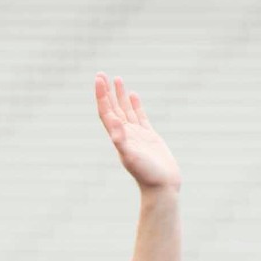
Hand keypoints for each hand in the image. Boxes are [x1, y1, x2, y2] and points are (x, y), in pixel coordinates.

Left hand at [96, 74, 180, 191]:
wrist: (162, 187)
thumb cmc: (147, 175)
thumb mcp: (131, 157)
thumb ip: (121, 141)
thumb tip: (113, 125)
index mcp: (118, 137)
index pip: (106, 112)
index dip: (101, 96)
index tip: (99, 79)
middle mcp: (125, 135)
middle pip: (113, 108)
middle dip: (107, 92)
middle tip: (102, 74)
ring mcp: (137, 135)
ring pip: (126, 111)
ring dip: (120, 96)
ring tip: (117, 79)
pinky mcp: (149, 137)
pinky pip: (140, 117)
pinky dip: (136, 105)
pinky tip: (133, 95)